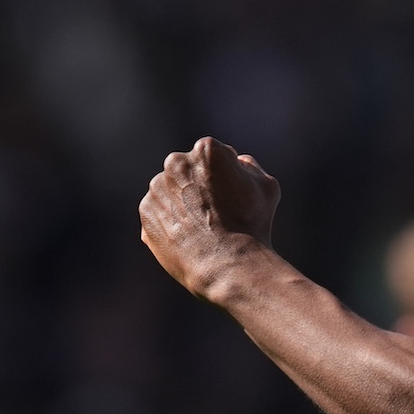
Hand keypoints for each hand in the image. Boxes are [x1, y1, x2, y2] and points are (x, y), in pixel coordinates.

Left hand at [140, 137, 281, 298]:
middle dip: (201, 183)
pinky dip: (172, 220)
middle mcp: (176, 163)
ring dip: (184, 201)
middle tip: (219, 210)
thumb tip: (237, 162)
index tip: (236, 193)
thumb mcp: (267, 186)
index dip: (228, 174)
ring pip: (173, 190)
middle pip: (190, 169)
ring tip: (205, 227)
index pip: (217, 154)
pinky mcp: (146, 212)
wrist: (227, 263)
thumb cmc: (253, 223)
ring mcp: (157, 188)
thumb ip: (249, 166)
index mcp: (207, 149)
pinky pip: (160, 211)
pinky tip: (191, 236)